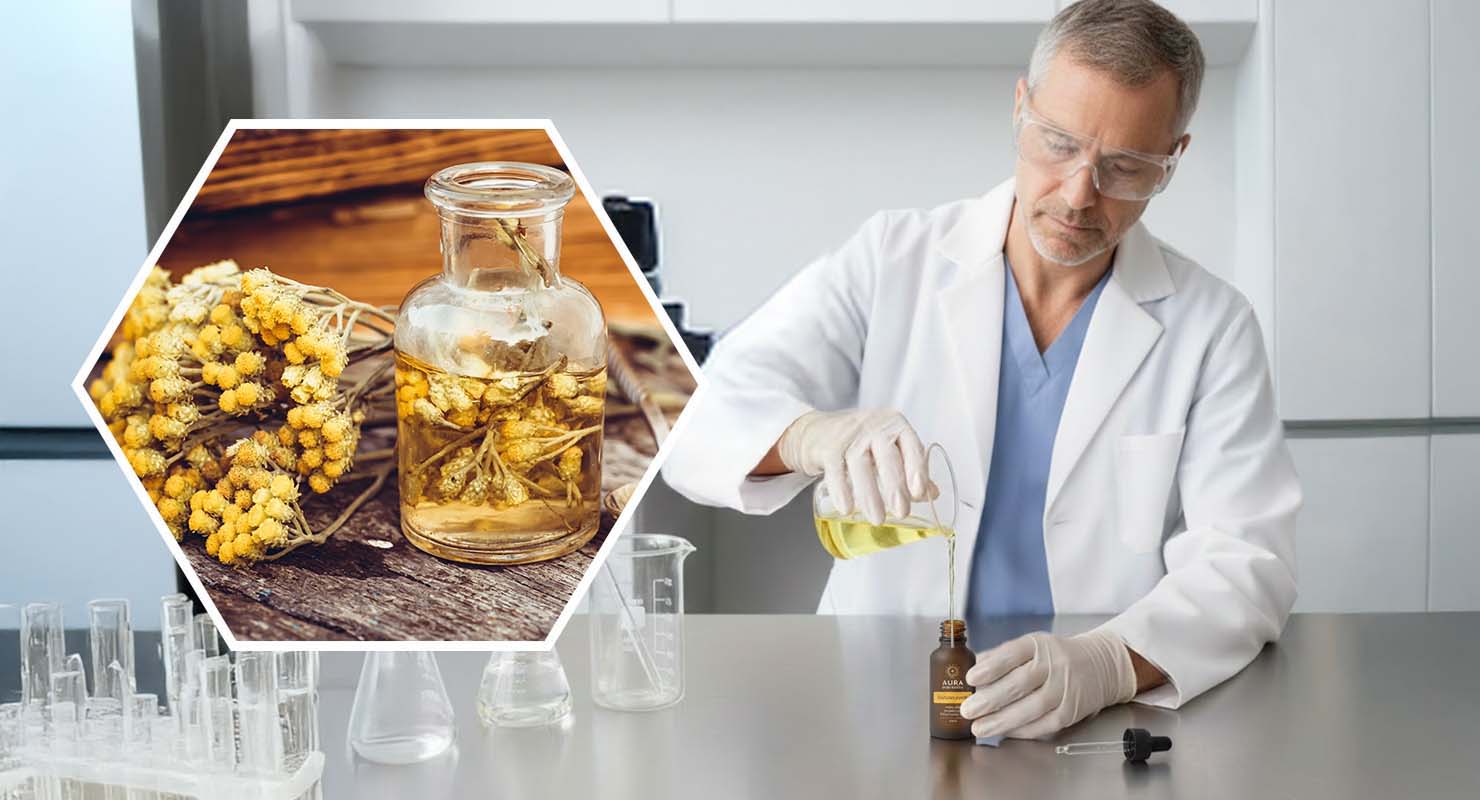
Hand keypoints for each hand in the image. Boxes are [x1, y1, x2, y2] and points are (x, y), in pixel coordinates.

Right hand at [776, 409, 929, 524]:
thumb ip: (911, 470)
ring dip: (870, 494)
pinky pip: (835, 469)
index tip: (919, 492)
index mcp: (896, 426)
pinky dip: (840, 490)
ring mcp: (850, 435)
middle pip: (887, 456)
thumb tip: (932, 495)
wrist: (819, 431)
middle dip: (895, 485)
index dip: (917, 468)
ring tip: (877, 519)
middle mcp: (874, 426)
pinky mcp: (828, 446)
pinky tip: (846, 508)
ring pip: (860, 464)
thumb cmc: (861, 442)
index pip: (912, 445)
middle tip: (902, 512)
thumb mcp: (889, 450)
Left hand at [960, 630, 1136, 740]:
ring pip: (1032, 708)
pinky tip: (1005, 733)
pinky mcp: (1071, 711)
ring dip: (1002, 720)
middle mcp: (1053, 665)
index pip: (1012, 654)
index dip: (991, 667)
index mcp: (1038, 645)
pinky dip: (1023, 731)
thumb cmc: (1055, 656)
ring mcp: (1064, 689)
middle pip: (1020, 683)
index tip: (970, 679)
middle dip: (990, 699)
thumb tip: (972, 669)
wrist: (1099, 666)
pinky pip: (1044, 724)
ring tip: (979, 728)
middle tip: (967, 710)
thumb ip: (1001, 657)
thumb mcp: (1031, 646)